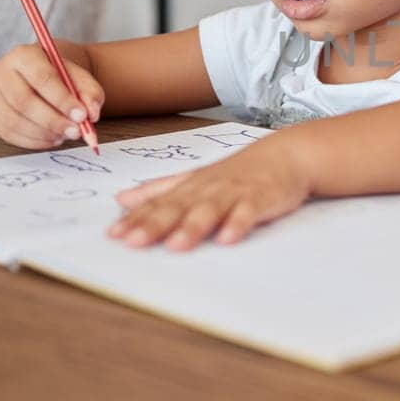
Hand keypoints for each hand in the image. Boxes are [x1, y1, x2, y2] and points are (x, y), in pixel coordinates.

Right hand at [0, 44, 103, 148]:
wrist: (42, 74)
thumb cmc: (60, 75)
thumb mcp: (79, 77)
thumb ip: (90, 92)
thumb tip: (91, 114)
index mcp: (23, 55)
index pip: (42, 78)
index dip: (62, 100)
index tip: (81, 115)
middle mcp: (1, 72)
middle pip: (23, 101)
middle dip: (53, 121)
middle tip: (75, 132)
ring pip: (14, 121)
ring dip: (44, 133)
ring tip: (65, 135)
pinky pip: (9, 134)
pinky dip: (33, 141)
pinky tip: (51, 138)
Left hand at [109, 139, 312, 250]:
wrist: (286, 155)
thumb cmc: (238, 172)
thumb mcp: (194, 178)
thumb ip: (159, 189)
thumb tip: (121, 198)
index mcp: (190, 187)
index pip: (158, 203)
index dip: (136, 219)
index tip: (113, 235)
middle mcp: (208, 189)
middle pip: (178, 207)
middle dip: (155, 224)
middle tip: (133, 242)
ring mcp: (235, 193)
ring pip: (210, 210)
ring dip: (193, 227)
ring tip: (176, 245)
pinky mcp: (261, 199)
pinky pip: (248, 212)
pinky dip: (238, 224)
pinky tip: (228, 239)